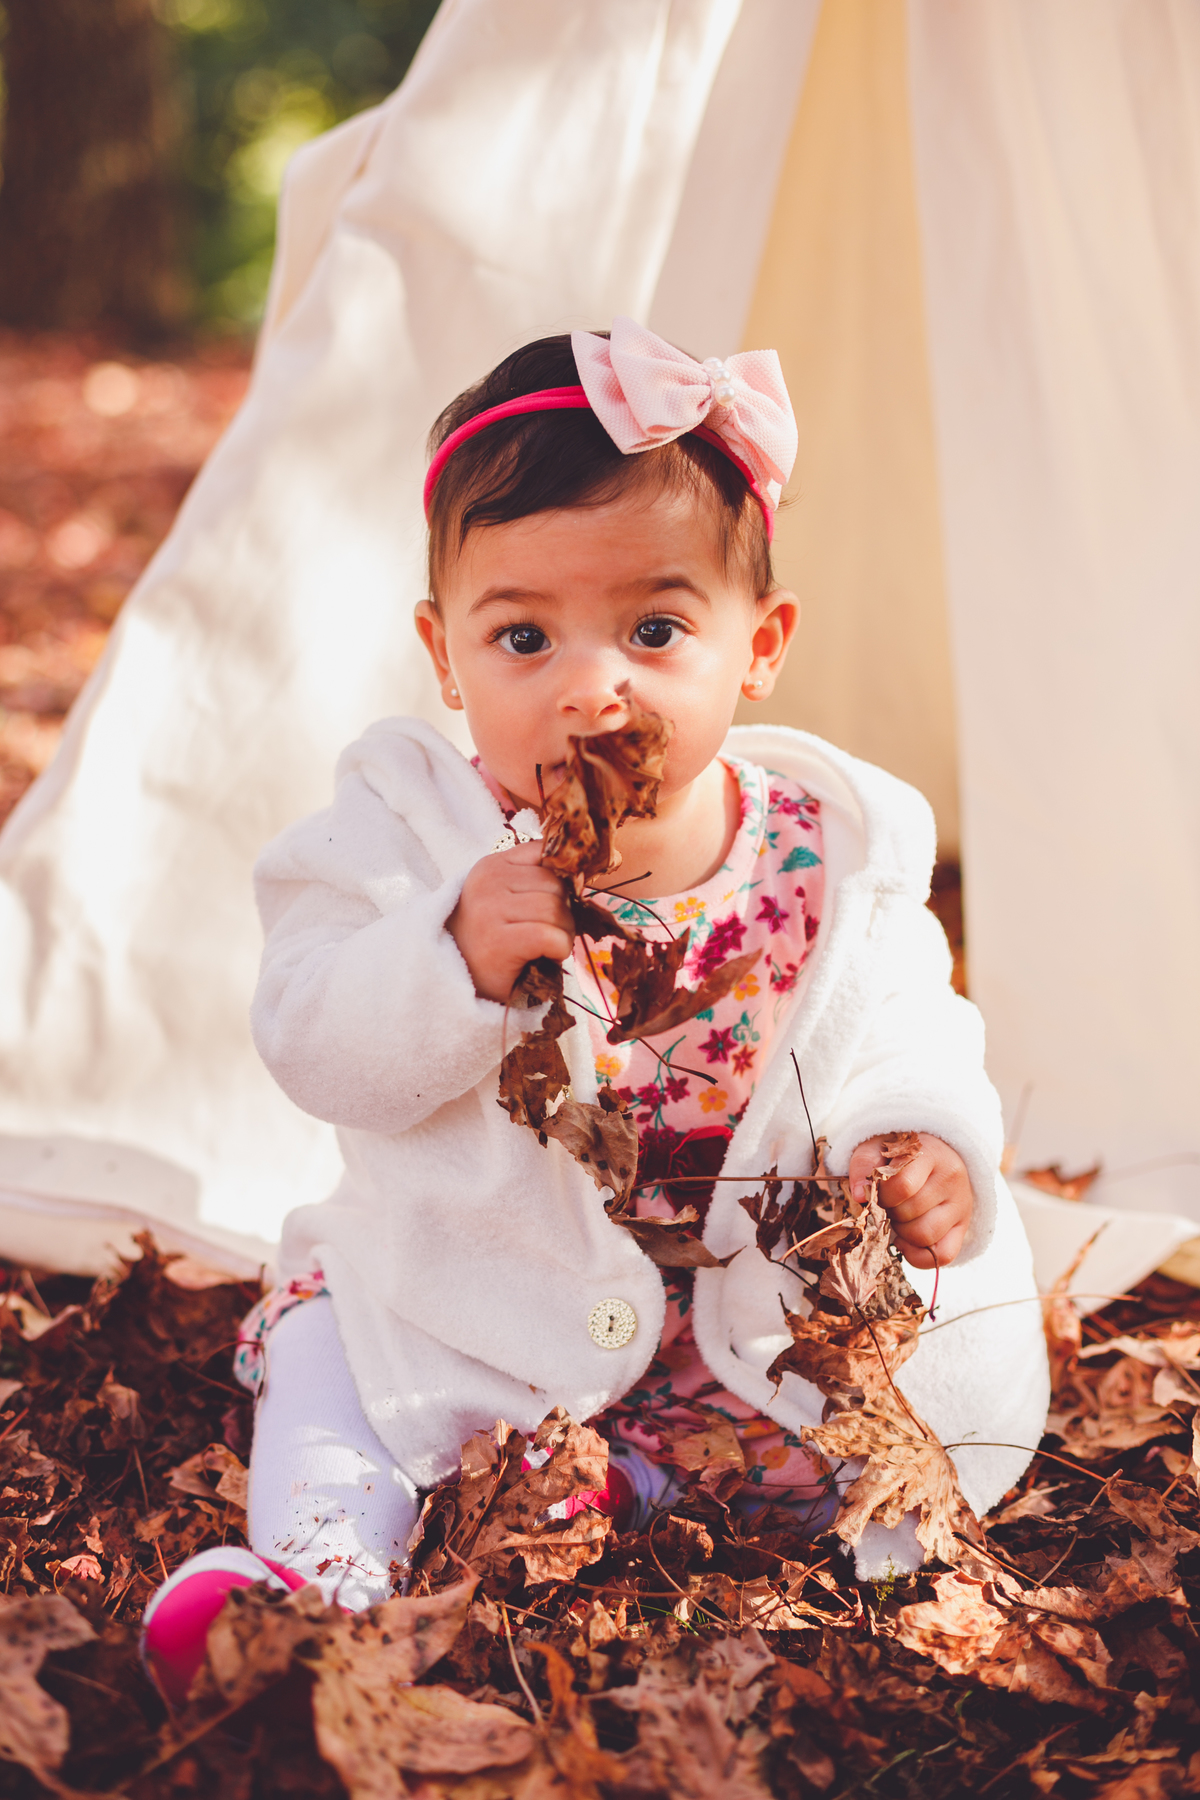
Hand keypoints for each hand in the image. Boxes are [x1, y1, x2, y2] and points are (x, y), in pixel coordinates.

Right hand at [448, 840, 573, 1002]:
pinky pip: (550, 936)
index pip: (546, 853)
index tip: (553, 905)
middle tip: (549, 935)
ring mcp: (490, 910)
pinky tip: (545, 957)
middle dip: (563, 912)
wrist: (456, 980)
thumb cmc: (490, 941)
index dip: (561, 881)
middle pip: (555, 885)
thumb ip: (534, 879)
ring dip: (563, 933)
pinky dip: (559, 949)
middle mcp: (488, 882)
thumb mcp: (505, 898)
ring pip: (555, 910)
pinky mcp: (498, 941)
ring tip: (546, 947)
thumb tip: (580, 872)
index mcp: (492, 865)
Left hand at [847, 1134, 972, 1268]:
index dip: (881, 1196)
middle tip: (887, 1203)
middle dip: (889, 1212)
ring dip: (901, 1232)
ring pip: (924, 1236)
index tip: (876, 1192)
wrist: (933, 1155)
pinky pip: (942, 1255)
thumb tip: (859, 1196)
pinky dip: (918, 1255)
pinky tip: (906, 1240)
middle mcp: (951, 1179)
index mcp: (931, 1154)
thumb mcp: (878, 1146)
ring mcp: (961, 1205)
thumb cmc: (899, 1153)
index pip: (902, 1186)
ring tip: (898, 1217)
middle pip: (910, 1212)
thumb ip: (864, 1164)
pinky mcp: (963, 1227)